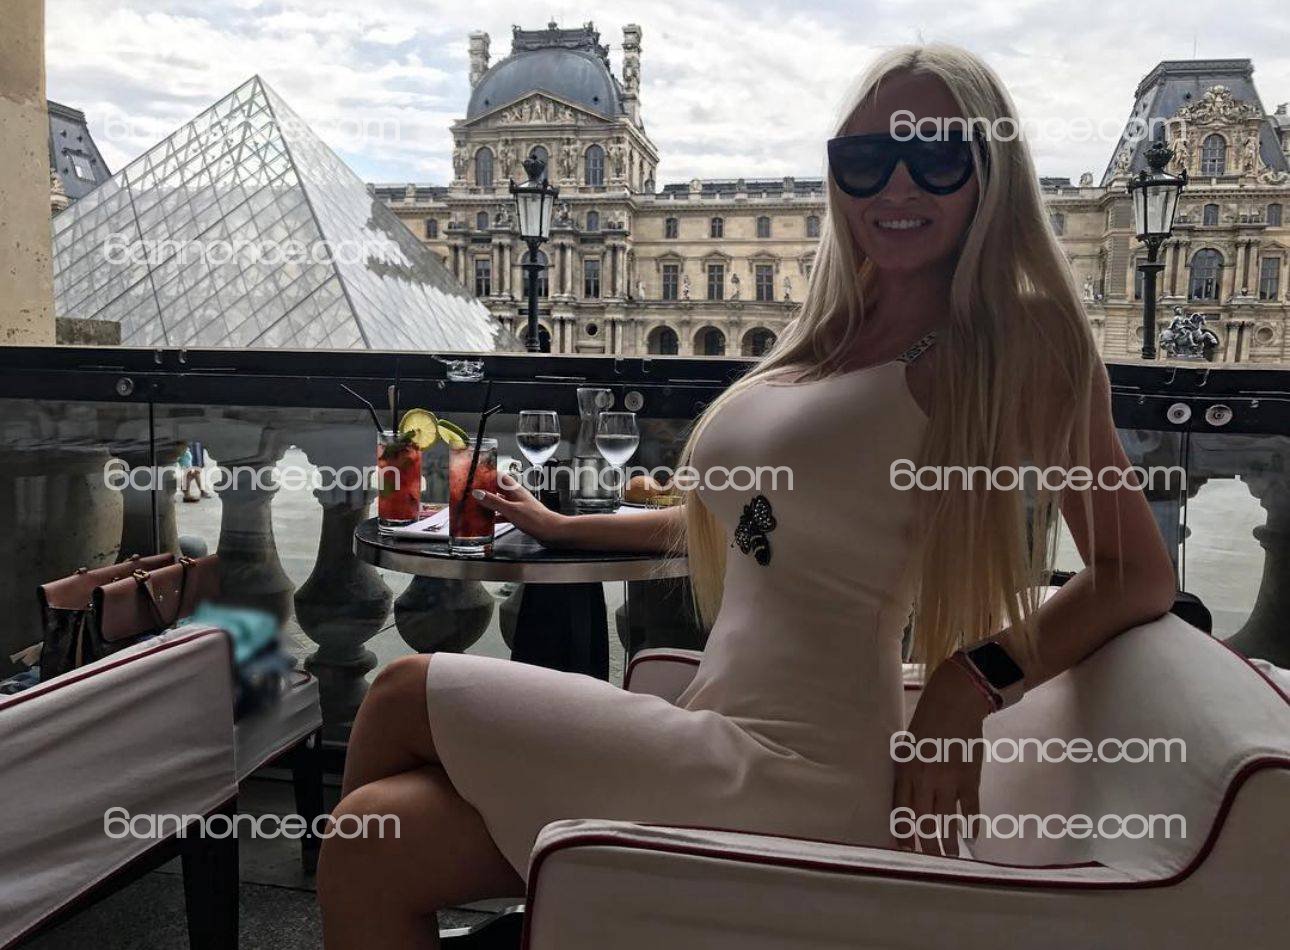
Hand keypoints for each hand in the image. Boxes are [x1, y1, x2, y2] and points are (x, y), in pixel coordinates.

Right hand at [471, 471, 568, 543]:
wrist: (552, 532)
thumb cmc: (537, 519)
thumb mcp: (511, 510)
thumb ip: (494, 502)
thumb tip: (478, 493)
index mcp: (515, 490)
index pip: (498, 476)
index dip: (486, 475)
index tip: (474, 477)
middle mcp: (516, 496)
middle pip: (497, 489)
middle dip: (485, 490)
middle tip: (471, 493)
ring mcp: (518, 506)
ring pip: (500, 501)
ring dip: (489, 504)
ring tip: (476, 506)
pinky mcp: (520, 517)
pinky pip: (504, 514)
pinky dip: (495, 516)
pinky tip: (489, 521)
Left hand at [892, 659, 992, 856]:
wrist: (953, 705)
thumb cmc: (926, 724)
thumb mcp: (907, 748)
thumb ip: (907, 773)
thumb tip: (907, 798)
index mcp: (906, 771)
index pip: (901, 810)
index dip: (903, 833)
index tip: (905, 850)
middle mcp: (924, 780)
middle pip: (923, 821)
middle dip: (926, 846)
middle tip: (930, 863)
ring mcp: (948, 780)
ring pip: (946, 820)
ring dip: (948, 843)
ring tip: (951, 859)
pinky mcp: (969, 777)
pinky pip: (970, 807)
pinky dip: (971, 823)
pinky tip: (971, 836)